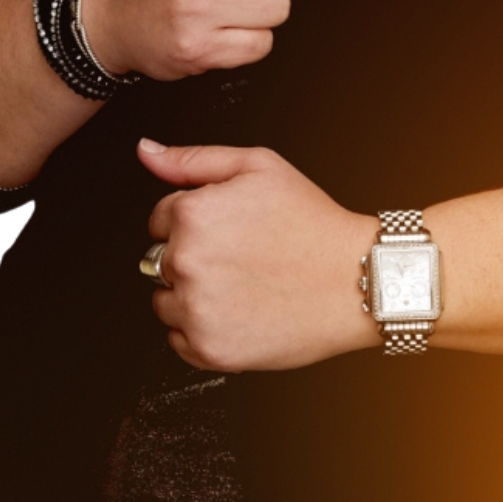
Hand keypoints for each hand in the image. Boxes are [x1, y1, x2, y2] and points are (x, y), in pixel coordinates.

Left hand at [139, 140, 376, 370]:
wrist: (354, 280)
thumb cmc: (311, 222)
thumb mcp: (258, 166)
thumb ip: (193, 159)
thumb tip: (148, 151)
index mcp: (193, 214)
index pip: (160, 218)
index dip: (197, 219)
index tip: (229, 228)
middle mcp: (186, 263)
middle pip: (159, 259)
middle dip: (192, 255)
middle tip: (241, 255)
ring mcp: (196, 310)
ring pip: (166, 301)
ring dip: (192, 294)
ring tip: (243, 284)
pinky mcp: (209, 350)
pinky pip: (179, 340)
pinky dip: (203, 329)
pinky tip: (240, 311)